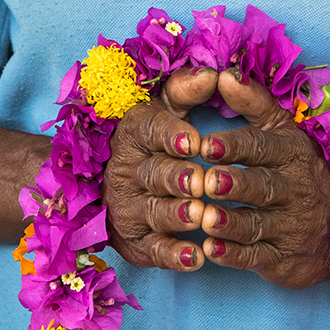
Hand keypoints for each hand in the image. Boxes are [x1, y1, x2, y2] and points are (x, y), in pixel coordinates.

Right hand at [103, 66, 216, 271]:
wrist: (114, 184)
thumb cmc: (158, 139)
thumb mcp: (168, 108)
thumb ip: (189, 89)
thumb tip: (214, 73)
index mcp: (134, 131)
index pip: (150, 129)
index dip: (171, 135)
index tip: (192, 141)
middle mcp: (126, 169)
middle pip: (153, 173)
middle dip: (177, 178)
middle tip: (200, 182)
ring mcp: (127, 207)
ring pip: (153, 211)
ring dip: (176, 215)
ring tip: (199, 215)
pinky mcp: (135, 242)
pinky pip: (154, 250)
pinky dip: (175, 255)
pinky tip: (197, 257)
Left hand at [199, 69, 329, 287]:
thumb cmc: (297, 169)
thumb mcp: (282, 130)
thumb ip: (252, 101)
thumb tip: (224, 73)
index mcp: (290, 152)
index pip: (260, 146)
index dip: (233, 146)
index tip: (205, 145)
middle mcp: (293, 189)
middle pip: (261, 185)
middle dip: (235, 184)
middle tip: (208, 182)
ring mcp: (290, 226)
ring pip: (257, 224)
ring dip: (230, 222)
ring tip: (206, 218)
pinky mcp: (284, 259)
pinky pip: (257, 258)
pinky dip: (234, 256)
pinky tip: (211, 251)